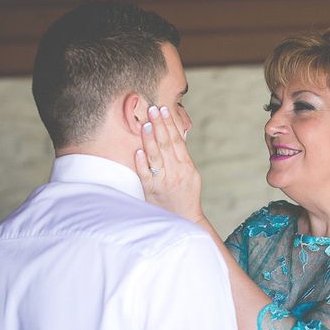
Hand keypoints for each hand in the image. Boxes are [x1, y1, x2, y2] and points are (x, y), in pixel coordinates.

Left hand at [134, 105, 204, 222]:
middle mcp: (176, 173)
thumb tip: (174, 136)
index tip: (164, 110)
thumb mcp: (191, 175)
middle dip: (159, 125)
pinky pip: (146, 175)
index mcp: (187, 167)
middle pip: (167, 145)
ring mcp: (163, 182)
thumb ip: (182, 158)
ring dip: (151, 139)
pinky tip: (138, 151)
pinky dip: (142, 163)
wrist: (184, 220)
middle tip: (152, 109)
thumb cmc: (186, 196)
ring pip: (156, 157)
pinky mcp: (152, 191)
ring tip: (145, 124)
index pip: (178, 141)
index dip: (170, 124)